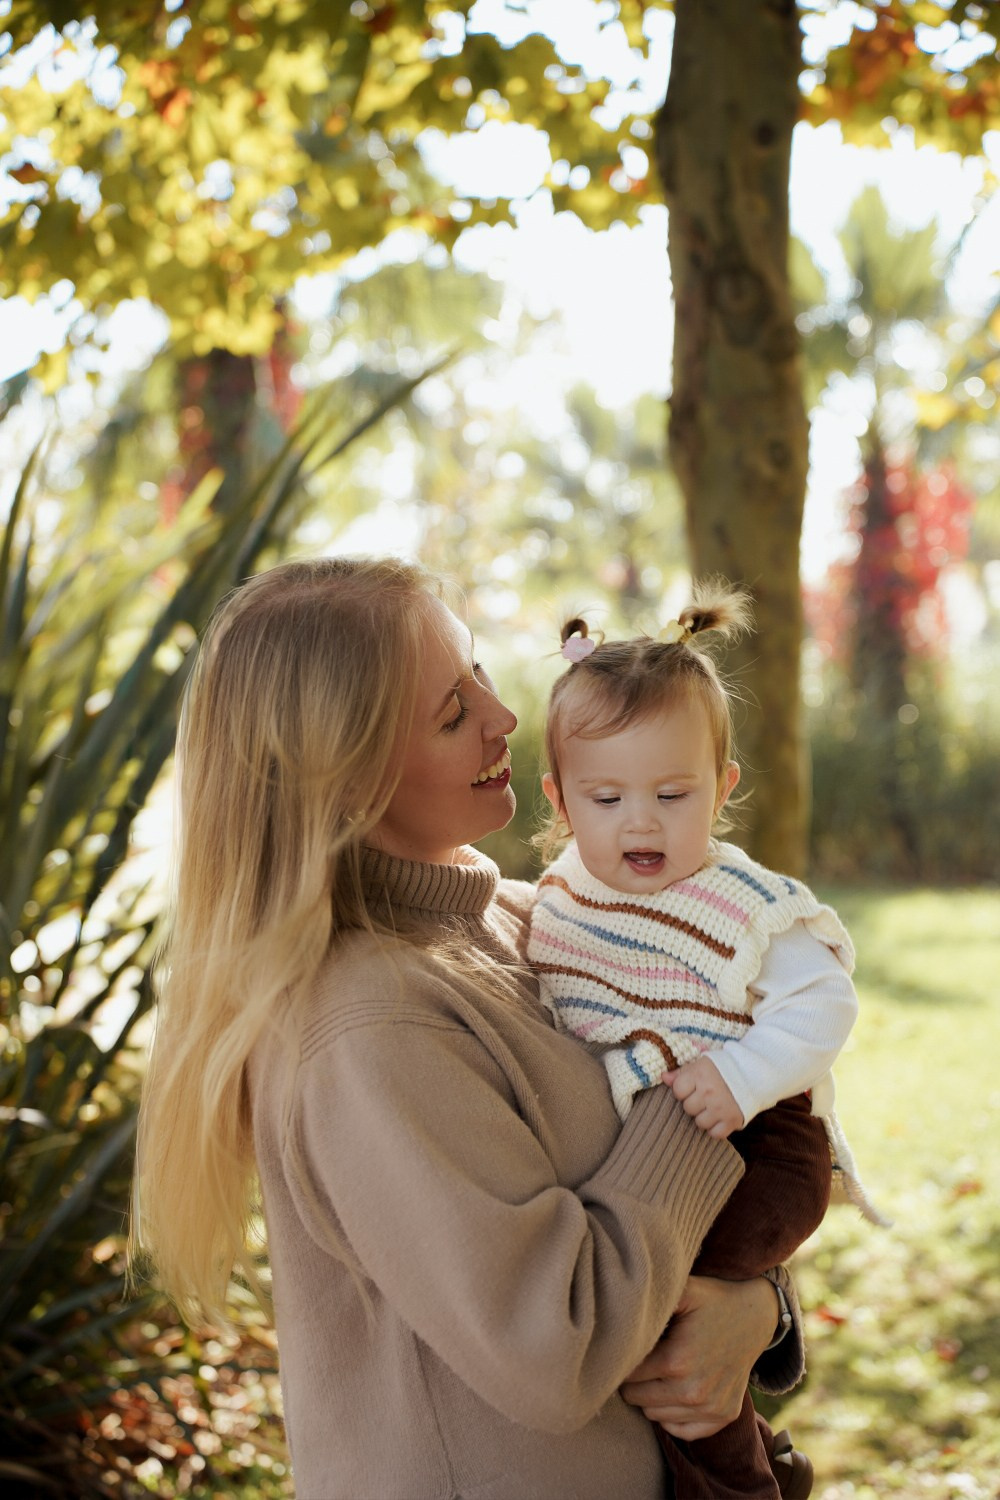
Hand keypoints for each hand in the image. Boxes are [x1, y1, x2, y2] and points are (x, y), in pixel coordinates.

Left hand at [620, 1275, 776, 1439]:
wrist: (755, 1315)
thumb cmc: (712, 1300)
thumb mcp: (682, 1290)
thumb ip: (652, 1300)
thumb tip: (621, 1308)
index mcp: (676, 1361)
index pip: (627, 1375)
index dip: (622, 1361)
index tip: (627, 1348)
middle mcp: (694, 1391)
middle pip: (637, 1399)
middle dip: (633, 1381)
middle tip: (643, 1360)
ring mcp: (711, 1408)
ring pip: (655, 1416)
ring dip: (651, 1397)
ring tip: (659, 1372)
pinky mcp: (724, 1416)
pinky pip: (683, 1431)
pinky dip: (673, 1417)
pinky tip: (673, 1393)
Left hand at [663, 1057, 742, 1137]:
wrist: (753, 1074)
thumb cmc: (722, 1068)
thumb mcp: (701, 1064)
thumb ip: (681, 1072)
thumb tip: (663, 1077)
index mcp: (700, 1074)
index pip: (678, 1090)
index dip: (683, 1090)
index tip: (692, 1087)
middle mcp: (709, 1091)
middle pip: (688, 1108)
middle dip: (694, 1103)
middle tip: (705, 1097)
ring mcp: (721, 1107)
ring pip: (699, 1123)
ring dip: (704, 1117)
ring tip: (712, 1107)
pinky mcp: (732, 1120)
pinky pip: (715, 1134)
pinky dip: (716, 1128)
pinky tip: (719, 1118)